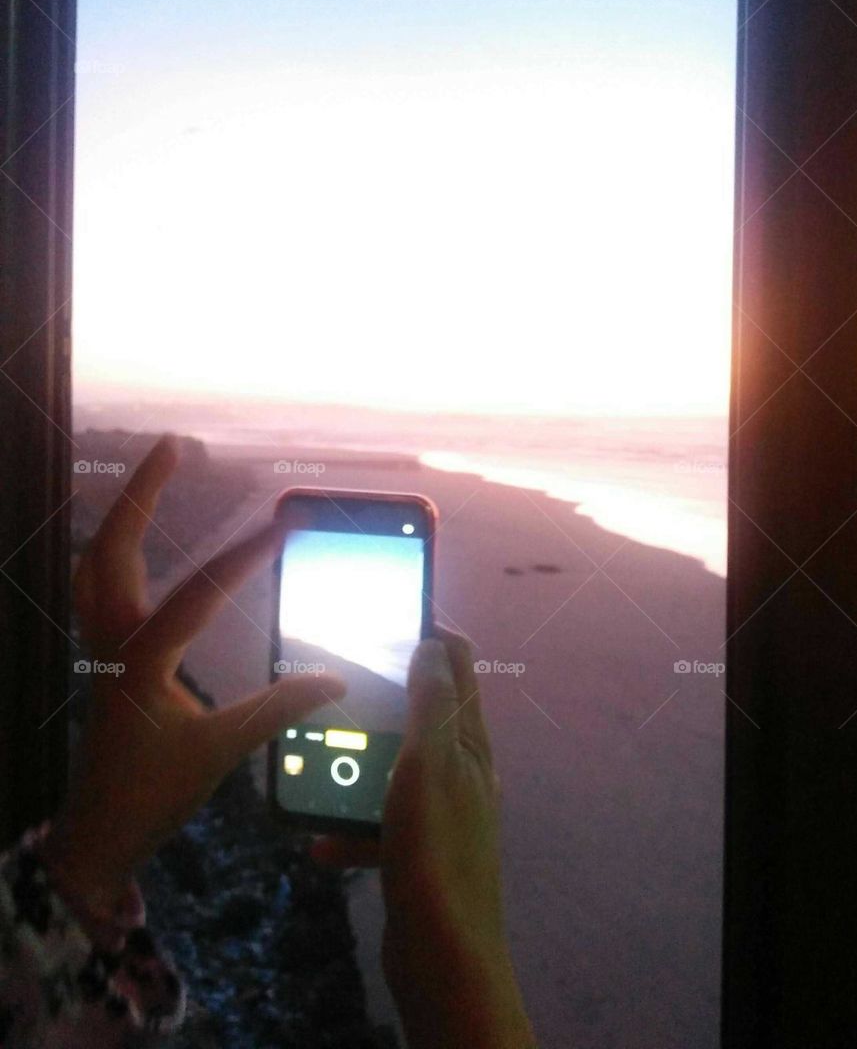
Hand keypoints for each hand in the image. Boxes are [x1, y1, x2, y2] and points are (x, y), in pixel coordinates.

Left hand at [44, 435, 344, 915]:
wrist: (99, 834)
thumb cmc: (152, 795)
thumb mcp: (219, 753)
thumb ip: (278, 709)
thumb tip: (334, 679)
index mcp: (140, 661)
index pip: (196, 594)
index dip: (243, 557)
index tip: (283, 525)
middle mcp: (113, 641)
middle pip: (112, 548)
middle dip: (141, 492)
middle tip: (175, 446)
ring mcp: (102, 645)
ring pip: (97, 562)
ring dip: (123, 515)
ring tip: (154, 476)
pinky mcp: (105, 656)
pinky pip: (101, 586)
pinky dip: (118, 550)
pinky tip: (142, 544)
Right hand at [314, 629, 535, 1048]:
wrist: (443, 961)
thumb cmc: (435, 852)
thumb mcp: (429, 765)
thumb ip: (431, 704)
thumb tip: (434, 642)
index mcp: (471, 744)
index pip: (460, 666)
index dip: (429, 633)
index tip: (386, 615)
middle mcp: (463, 773)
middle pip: (422, 715)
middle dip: (380, 698)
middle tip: (335, 684)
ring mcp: (442, 815)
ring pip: (394, 771)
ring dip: (356, 766)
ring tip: (316, 759)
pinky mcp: (419, 854)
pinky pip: (380, 825)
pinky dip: (351, 828)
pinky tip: (318, 841)